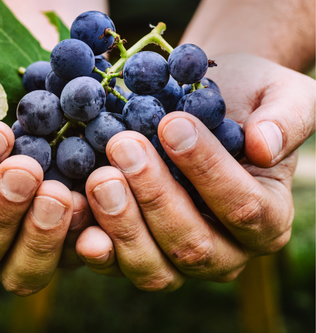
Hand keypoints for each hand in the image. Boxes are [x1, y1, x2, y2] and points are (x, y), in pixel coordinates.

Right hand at [0, 56, 93, 294]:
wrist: (20, 101)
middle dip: (2, 213)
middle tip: (28, 171)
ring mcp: (19, 242)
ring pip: (22, 271)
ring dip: (42, 237)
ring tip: (61, 195)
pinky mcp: (61, 240)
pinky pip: (71, 257)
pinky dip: (85, 242)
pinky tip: (97, 213)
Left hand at [76, 53, 314, 289]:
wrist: (204, 104)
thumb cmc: (245, 100)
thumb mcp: (281, 96)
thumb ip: (286, 120)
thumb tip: (265, 146)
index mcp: (266, 217)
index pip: (242, 206)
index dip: (206, 169)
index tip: (172, 124)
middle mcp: (225, 249)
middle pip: (192, 244)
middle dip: (155, 196)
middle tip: (124, 146)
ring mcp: (178, 258)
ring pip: (153, 266)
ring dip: (121, 223)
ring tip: (99, 175)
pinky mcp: (139, 250)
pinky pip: (116, 262)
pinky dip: (95, 245)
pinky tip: (76, 213)